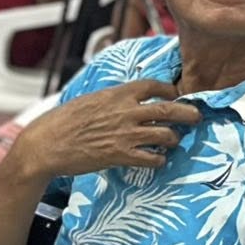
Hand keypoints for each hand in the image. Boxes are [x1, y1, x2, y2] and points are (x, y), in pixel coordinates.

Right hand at [15, 80, 200, 175]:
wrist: (47, 144)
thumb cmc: (63, 121)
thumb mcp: (90, 99)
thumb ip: (112, 99)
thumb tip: (126, 99)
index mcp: (117, 94)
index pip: (154, 85)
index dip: (171, 89)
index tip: (177, 94)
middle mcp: (126, 112)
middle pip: (170, 110)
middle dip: (189, 113)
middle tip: (197, 117)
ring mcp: (126, 134)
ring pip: (166, 135)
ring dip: (173, 138)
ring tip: (173, 141)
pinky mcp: (121, 156)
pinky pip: (152, 158)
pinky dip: (159, 159)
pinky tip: (157, 159)